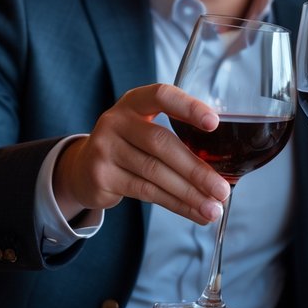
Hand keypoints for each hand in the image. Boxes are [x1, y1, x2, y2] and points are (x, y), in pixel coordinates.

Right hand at [53, 83, 231, 225]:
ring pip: (155, 173)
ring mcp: (105, 149)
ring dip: (189, 193)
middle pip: (161, 144)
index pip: (162, 96)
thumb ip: (176, 137)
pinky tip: (194, 212)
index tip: (214, 123)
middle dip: (195, 169)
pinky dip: (175, 204)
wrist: (84, 169)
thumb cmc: (130, 146)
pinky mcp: (102, 176)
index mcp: (134, 102)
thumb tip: (223, 169)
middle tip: (222, 189)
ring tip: (213, 208)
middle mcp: (116, 121)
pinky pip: (146, 192)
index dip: (188, 107)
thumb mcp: (145, 129)